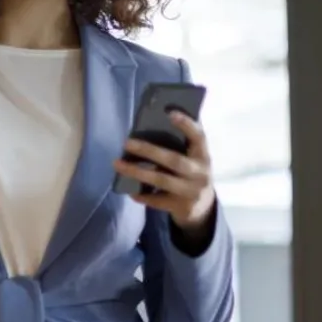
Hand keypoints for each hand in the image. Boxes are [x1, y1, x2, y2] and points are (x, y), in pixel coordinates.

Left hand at [112, 110, 216, 232]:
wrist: (203, 208)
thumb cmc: (191, 175)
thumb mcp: (194, 160)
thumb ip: (181, 147)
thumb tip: (154, 124)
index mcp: (203, 156)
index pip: (199, 137)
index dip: (187, 125)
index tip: (170, 113)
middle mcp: (200, 173)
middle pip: (173, 160)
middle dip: (149, 151)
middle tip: (127, 143)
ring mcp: (191, 192)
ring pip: (161, 180)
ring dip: (137, 172)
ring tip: (117, 164)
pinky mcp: (181, 207)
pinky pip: (157, 201)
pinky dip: (142, 196)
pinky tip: (129, 190)